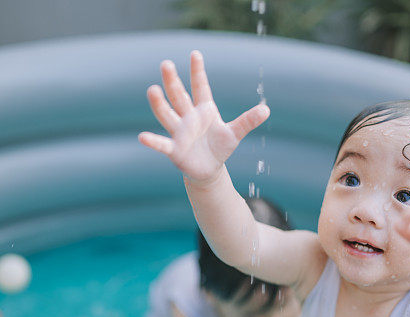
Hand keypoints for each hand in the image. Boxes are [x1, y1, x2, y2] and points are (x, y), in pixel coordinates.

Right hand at [138, 50, 269, 183]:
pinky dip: (153, 142)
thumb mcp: (235, 133)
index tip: (195, 53)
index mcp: (204, 110)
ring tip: (152, 90)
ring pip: (167, 114)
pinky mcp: (174, 150)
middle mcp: (189, 118)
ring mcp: (179, 132)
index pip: (200, 87)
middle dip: (172, 81)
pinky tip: (143, 137)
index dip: (198, 71)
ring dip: (159, 103)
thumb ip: (248, 121)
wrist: (209, 170)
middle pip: (178, 95)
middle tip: (166, 63)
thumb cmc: (220, 148)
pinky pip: (162, 144)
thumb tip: (266, 109)